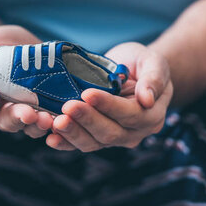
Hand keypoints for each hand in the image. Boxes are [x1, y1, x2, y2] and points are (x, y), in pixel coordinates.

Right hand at [0, 25, 53, 137]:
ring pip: (30, 125)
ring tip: (50, 119)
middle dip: (18, 118)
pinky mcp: (46, 106)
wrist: (13, 44)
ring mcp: (25, 109)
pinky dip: (58, 120)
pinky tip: (67, 116)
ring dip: (40, 123)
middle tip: (29, 115)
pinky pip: (51, 118)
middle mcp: (2, 109)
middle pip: (7, 120)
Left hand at [46, 42, 172, 151]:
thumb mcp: (153, 61)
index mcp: (152, 114)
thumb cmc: (142, 63)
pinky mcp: (97, 137)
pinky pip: (82, 144)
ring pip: (94, 142)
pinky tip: (51, 138)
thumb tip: (147, 99)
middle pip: (110, 132)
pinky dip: (65, 143)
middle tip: (67, 106)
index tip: (88, 93)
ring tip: (56, 121)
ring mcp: (116, 137)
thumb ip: (154, 78)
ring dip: (73, 133)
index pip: (130, 114)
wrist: (130, 69)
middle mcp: (135, 132)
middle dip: (87, 119)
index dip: (109, 105)